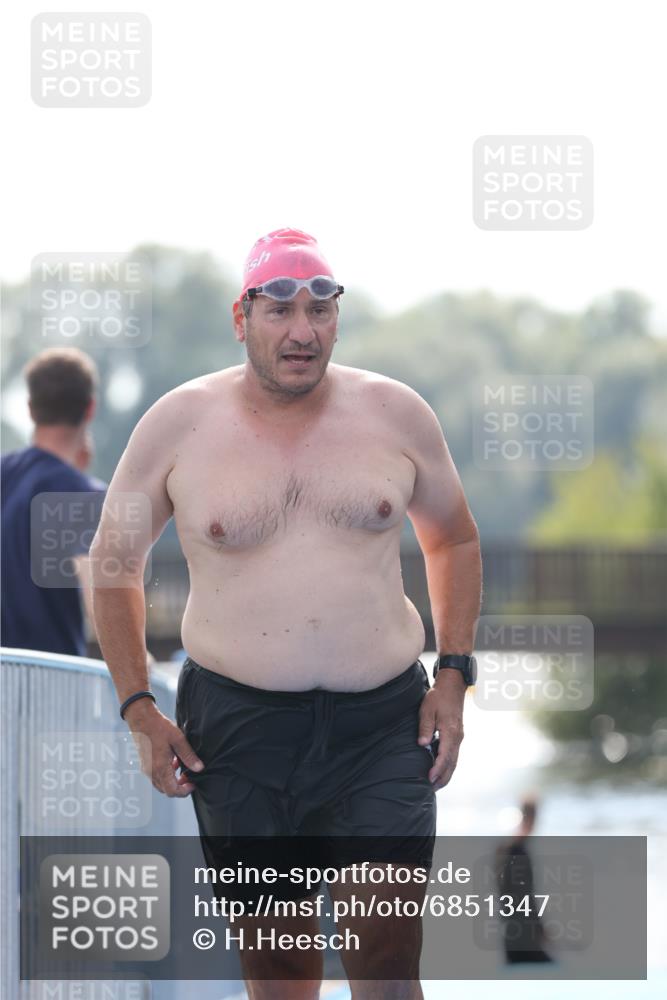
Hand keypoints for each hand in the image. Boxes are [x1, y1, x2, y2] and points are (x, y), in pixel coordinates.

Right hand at [124, 699, 203, 796]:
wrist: (141, 718)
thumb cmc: (159, 727)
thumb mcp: (178, 739)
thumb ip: (188, 756)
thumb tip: (199, 768)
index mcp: (160, 767)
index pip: (172, 791)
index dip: (185, 791)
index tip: (193, 783)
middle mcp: (151, 772)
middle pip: (167, 790)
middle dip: (180, 787)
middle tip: (189, 776)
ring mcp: (146, 769)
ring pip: (161, 785)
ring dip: (173, 781)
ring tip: (182, 767)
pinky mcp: (145, 765)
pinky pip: (156, 777)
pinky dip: (166, 775)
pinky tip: (173, 762)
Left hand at [417, 671, 465, 790]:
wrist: (453, 686)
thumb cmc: (439, 697)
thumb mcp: (427, 709)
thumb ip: (425, 727)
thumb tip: (422, 744)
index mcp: (451, 732)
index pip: (445, 756)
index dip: (437, 769)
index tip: (429, 779)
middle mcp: (457, 737)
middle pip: (452, 763)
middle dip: (442, 777)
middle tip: (431, 789)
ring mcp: (459, 737)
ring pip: (454, 760)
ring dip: (446, 773)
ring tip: (435, 784)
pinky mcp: (457, 735)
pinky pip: (454, 754)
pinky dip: (448, 765)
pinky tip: (440, 769)